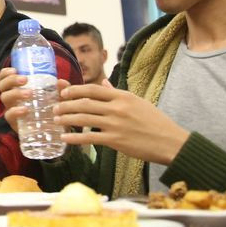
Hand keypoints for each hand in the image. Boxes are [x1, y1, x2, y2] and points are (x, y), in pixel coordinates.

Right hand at [0, 67, 73, 127]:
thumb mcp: (56, 98)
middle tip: (25, 79)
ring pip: (5, 98)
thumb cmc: (49, 110)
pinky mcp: (14, 122)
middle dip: (11, 80)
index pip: (5, 78)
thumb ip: (60, 90)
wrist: (51, 131)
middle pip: (3, 85)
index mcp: (17, 88)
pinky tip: (24, 110)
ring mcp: (11, 109)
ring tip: (29, 93)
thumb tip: (61, 82)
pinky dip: (15, 111)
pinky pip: (9, 115)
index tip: (15, 69)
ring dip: (15, 93)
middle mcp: (12, 98)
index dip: (5, 73)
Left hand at [54, 84, 189, 165]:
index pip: (93, 89)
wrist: (171, 142)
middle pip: (84, 103)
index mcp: (123, 96)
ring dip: (67, 119)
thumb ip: (118, 93)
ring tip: (56, 121)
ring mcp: (116, 124)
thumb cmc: (156, 122)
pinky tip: (65, 139)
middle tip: (54, 108)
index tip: (64, 92)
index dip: (75, 89)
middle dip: (66, 105)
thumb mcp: (138, 102)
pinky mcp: (116, 140)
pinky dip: (75, 138)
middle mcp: (118, 107)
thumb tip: (105, 84)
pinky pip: (90, 138)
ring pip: (84, 119)